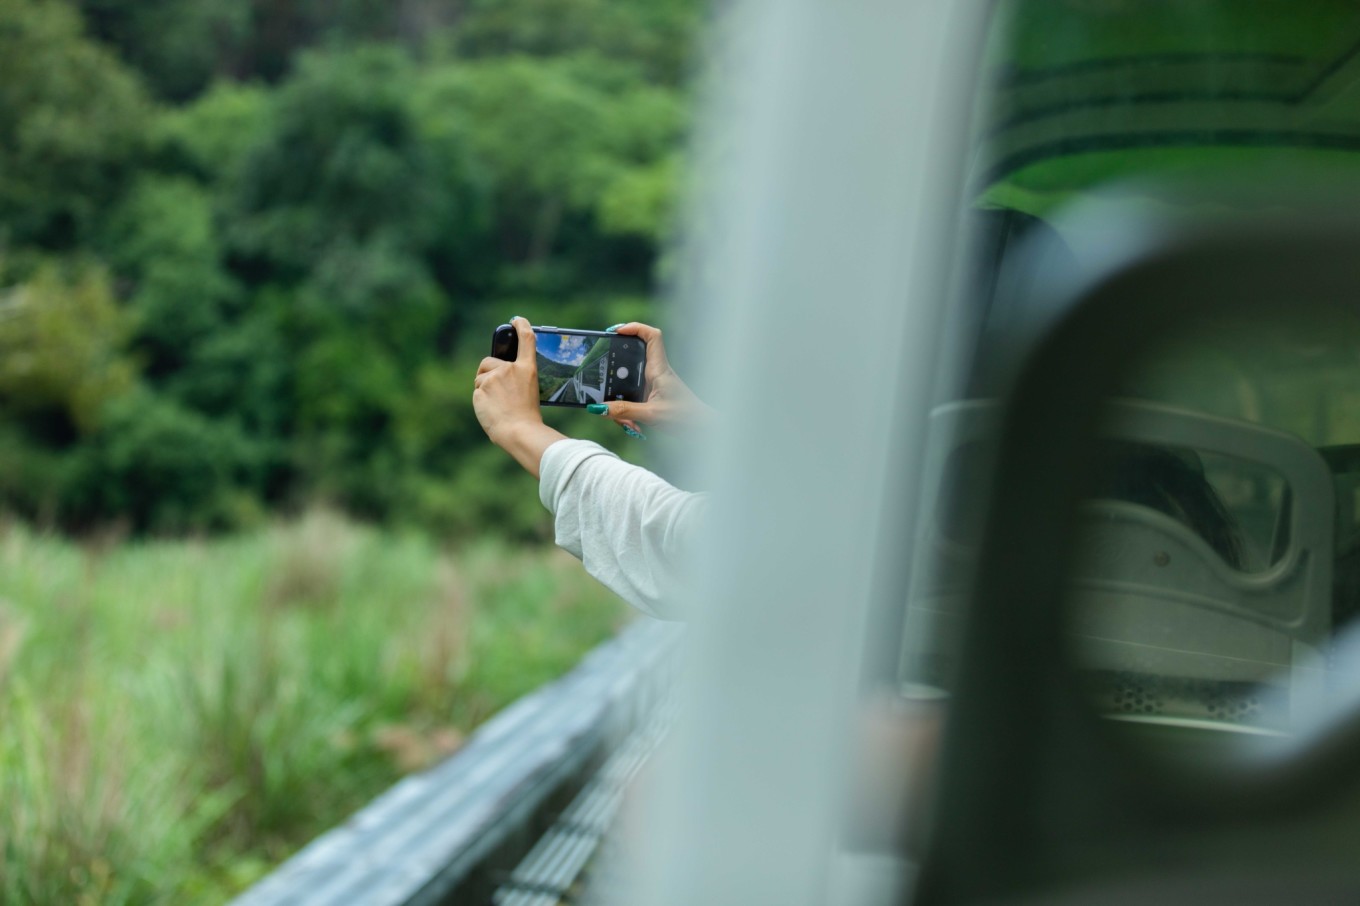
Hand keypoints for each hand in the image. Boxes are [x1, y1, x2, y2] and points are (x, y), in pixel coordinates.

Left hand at [473, 317, 563, 476]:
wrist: (518, 431)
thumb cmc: (526, 416)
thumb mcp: (528, 391)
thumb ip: (514, 380)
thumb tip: (496, 377)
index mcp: (527, 369)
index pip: (527, 339)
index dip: (522, 325)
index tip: (517, 320)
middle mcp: (510, 369)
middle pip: (489, 362)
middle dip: (488, 373)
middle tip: (498, 392)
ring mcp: (494, 377)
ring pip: (480, 378)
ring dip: (484, 388)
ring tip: (497, 405)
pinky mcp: (481, 388)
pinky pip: (476, 391)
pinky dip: (481, 400)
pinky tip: (490, 410)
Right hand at [594, 323, 712, 434]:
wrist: (702, 429)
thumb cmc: (686, 418)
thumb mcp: (651, 415)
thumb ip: (625, 411)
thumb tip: (599, 408)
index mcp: (659, 369)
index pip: (652, 336)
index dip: (634, 327)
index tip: (616, 331)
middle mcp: (656, 373)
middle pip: (631, 358)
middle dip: (615, 367)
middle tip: (602, 374)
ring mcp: (653, 384)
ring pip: (628, 382)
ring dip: (620, 398)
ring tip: (623, 419)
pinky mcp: (652, 396)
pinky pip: (632, 397)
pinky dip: (627, 410)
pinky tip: (631, 425)